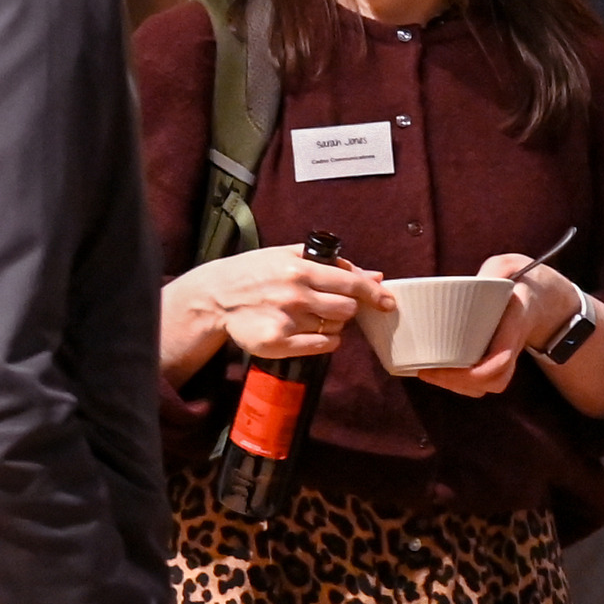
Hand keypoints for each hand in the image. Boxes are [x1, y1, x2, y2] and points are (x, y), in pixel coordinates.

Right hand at [163, 245, 378, 382]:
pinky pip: (322, 347)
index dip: (373, 293)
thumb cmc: (257, 272)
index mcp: (299, 268)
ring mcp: (285, 320)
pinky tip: (313, 333)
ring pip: (336, 329)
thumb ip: (334, 264)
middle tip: (332, 305)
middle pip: (347, 309)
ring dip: (333, 325)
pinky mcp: (277, 343)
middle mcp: (294, 295)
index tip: (387, 301)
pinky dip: (326, 342)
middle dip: (347, 308)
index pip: (350, 282)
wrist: (215, 296)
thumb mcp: (290, 256)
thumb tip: (375, 275)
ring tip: (313, 317)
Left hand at [403, 254, 574, 400]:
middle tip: (425, 371)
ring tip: (429, 372)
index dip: (470, 373)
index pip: (500, 361)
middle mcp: (513, 346)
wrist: (549, 300)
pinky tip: (441, 370)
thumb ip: (494, 271)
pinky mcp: (498, 360)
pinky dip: (461, 382)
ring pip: (488, 386)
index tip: (438, 367)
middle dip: (458, 383)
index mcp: (516, 324)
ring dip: (458, 386)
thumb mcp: (511, 265)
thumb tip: (472, 284)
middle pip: (493, 381)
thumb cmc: (526, 280)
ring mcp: (508, 356)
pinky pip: (484, 382)